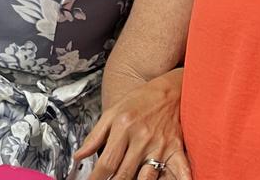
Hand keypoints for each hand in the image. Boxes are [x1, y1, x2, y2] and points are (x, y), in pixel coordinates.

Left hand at [75, 69, 189, 179]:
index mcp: (124, 128)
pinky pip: (180, 170)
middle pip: (124, 174)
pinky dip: (181, 179)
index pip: (106, 163)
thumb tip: (78, 156)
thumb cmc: (142, 99)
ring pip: (146, 178)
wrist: (172, 88)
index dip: (95, 179)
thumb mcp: (113, 112)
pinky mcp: (177, 149)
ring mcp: (161, 145)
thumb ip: (95, 136)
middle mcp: (142, 138)